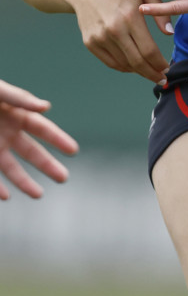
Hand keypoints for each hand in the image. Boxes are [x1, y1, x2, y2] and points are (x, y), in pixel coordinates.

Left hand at [0, 80, 78, 198]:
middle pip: (32, 152)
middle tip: (64, 178)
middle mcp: (8, 133)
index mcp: (18, 114)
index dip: (58, 139)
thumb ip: (20, 99)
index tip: (73, 150)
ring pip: (12, 168)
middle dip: (48, 165)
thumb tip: (46, 107)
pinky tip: (7, 196)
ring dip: (25, 182)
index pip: (43, 129)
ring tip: (39, 194)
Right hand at [71, 0, 172, 83]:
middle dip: (152, 74)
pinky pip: (111, 63)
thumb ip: (160, 13)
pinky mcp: (90, 43)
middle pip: (138, 62)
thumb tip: (170, 34)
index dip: (160, 64)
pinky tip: (134, 67)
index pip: (149, 50)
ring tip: (150, 71)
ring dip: (139, 72)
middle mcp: (114, 29)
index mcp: (130, 16)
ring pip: (125, 65)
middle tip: (162, 78)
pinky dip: (125, 68)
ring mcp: (100, 37)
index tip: (167, 69)